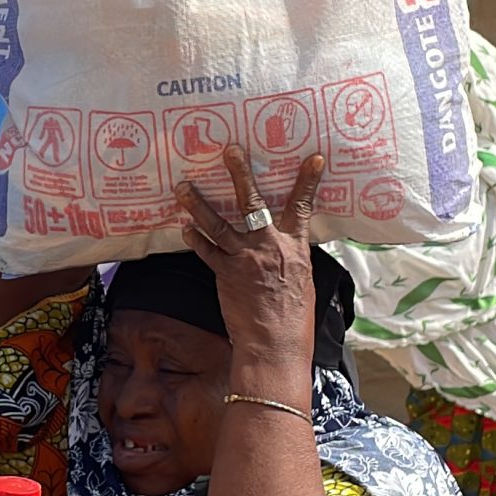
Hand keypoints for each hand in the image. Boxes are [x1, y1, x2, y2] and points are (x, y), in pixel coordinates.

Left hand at [176, 145, 326, 370]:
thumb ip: (293, 259)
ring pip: (218, 223)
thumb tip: (288, 248)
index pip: (302, 207)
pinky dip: (194, 239)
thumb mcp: (303, 282)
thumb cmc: (294, 320)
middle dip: (241, 174)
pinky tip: (183, 228)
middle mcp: (269, 246)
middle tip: (230, 150)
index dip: (307, 181)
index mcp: (294, 248)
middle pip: (253, 202)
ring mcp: (245, 258)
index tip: (312, 158)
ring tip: (183, 186)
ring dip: (198, 204)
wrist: (275, 345)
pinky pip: (206, 251)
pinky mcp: (226, 274)